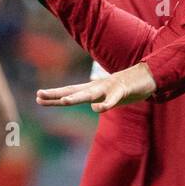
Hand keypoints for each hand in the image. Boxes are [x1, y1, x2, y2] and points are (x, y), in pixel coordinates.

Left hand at [35, 63, 156, 112]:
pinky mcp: (122, 91)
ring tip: (64, 101)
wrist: (146, 76)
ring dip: (76, 97)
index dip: (54, 95)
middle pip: (74, 91)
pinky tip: (97, 109)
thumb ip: (101, 100)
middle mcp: (97, 87)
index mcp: (92, 89)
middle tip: (39, 96)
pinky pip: (113, 99)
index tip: (38, 97)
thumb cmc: (126, 88)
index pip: (70, 92)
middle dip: (56, 95)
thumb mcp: (109, 95)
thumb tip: (94, 105)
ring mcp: (109, 88)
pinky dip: (105, 104)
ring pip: (90, 94)